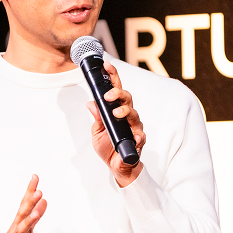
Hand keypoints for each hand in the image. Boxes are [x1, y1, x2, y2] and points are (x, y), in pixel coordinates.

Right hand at [0, 175, 46, 232]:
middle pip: (22, 214)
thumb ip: (35, 215)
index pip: (25, 204)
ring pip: (20, 232)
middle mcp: (14, 230)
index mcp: (19, 223)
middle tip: (39, 192)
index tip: (35, 177)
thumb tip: (44, 199)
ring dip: (28, 222)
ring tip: (35, 214)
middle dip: (30, 203)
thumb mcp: (27, 230)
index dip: (30, 191)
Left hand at [86, 61, 145, 187]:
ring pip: (134, 113)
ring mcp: (135, 126)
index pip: (116, 90)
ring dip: (125, 111)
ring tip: (117, 114)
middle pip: (127, 98)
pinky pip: (140, 135)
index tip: (106, 66)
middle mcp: (127, 115)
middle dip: (118, 93)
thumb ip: (97, 117)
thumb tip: (91, 103)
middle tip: (108, 96)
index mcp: (116, 110)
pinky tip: (134, 135)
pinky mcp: (139, 140)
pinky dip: (137, 135)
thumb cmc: (108, 147)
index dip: (113, 77)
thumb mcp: (97, 131)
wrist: (117, 166)